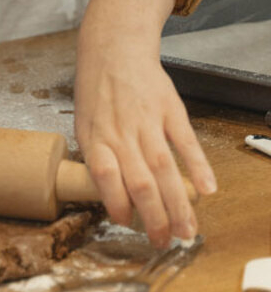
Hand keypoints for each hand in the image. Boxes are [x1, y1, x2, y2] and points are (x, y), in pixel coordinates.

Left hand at [74, 0, 216, 247]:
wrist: (114, 49)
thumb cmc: (97, 93)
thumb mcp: (84, 126)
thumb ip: (98, 157)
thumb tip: (111, 196)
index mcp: (95, 139)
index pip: (105, 179)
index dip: (116, 204)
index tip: (127, 225)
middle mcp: (121, 133)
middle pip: (139, 182)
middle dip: (153, 217)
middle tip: (163, 242)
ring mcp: (147, 121)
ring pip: (164, 169)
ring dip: (177, 203)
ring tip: (187, 230)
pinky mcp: (170, 110)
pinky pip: (186, 141)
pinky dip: (198, 166)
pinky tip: (208, 189)